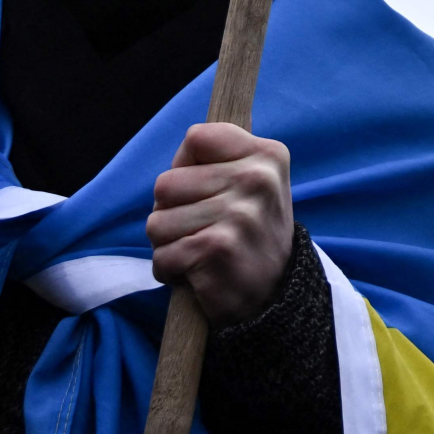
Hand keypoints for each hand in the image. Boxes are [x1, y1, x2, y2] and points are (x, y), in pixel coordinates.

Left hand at [148, 122, 294, 327]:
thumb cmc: (251, 234)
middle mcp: (257, 179)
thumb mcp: (254, 184)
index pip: (196, 138)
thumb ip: (219, 160)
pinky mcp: (216, 249)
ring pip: (156, 222)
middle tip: (204, 228)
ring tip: (201, 251)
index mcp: (268, 155)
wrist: (277, 295)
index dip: (188, 168)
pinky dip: (171, 271)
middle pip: (165, 183)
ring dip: (169, 244)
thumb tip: (182, 153)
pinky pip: (161, 256)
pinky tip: (198, 272)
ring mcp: (238, 214)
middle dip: (172, 212)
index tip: (208, 190)